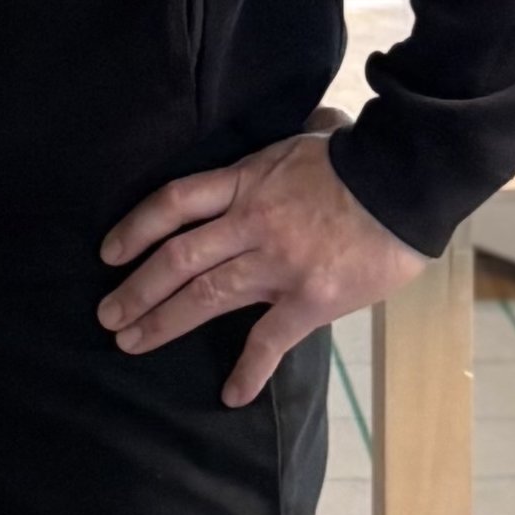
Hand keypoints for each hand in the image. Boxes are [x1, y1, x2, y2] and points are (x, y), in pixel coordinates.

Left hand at [95, 129, 430, 406]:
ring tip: (131, 343)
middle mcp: (250, 222)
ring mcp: (277, 262)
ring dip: (164, 322)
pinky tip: (231, 394)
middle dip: (137, 289)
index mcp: (246, 180)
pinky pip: (269, 340)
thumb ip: (301, 137)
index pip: (174, 202)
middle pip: (177, 257)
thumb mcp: (314, 137)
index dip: (136, 227)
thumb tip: (319, 120)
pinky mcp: (309, 298)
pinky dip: (249, 370)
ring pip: (206, 297)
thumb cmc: (362, 157)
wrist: (406, 182)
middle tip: (107, 316)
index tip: (109, 252)